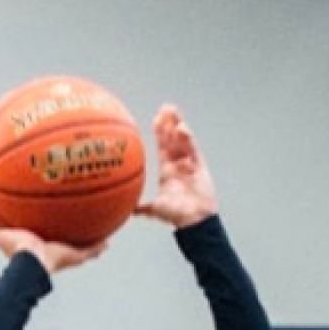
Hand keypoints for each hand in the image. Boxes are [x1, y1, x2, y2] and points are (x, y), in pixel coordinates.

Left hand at [0, 216, 105, 273]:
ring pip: (82, 247)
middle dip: (73, 233)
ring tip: (99, 229)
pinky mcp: (75, 256)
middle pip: (67, 241)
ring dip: (90, 240)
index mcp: (40, 246)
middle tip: (80, 223)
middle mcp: (55, 250)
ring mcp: (67, 254)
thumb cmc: (17, 253)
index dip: (51, 229)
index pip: (48, 235)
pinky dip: (99, 247)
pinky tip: (108, 241)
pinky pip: (91, 250)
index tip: (53, 221)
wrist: (32, 263)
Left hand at [135, 105, 217, 227]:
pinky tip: (181, 128)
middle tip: (165, 108)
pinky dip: (188, 138)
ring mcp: (189, 163)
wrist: (193, 221)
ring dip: (177, 125)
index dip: (160, 133)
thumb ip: (143, 208)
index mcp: (167, 170)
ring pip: (183, 140)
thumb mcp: (155, 209)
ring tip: (172, 110)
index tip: (156, 119)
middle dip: (169, 123)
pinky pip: (193, 148)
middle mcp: (178, 164)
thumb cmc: (176, 215)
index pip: (163, 147)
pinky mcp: (199, 165)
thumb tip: (129, 210)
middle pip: (173, 139)